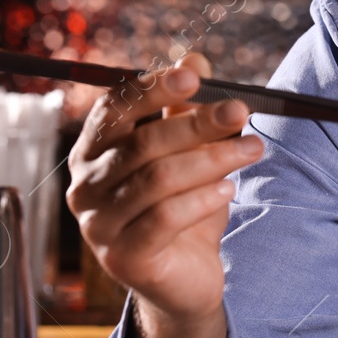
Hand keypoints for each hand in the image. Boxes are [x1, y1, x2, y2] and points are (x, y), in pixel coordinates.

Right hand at [65, 51, 262, 337]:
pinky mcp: (122, 258)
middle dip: (198, 123)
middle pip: (143, 142)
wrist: (186, 281)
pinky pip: (164, 218)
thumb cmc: (184, 209)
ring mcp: (98, 225)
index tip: (194, 75)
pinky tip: (228, 190)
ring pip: (157, 178)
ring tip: (252, 150)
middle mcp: (85, 186)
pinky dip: (201, 199)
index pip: (115, 108)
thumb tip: (194, 57)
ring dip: (212, 159)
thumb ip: (186, 109)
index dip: (153, 88)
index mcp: (93, 151)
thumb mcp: (189, 154)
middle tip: (242, 111)